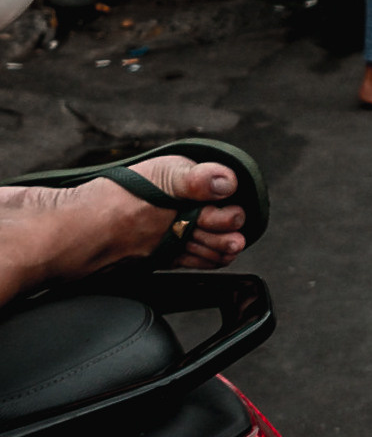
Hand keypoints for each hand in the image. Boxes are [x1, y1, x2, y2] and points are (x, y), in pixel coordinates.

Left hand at [0, 157, 247, 297]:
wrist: (77, 232)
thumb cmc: (115, 195)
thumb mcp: (162, 177)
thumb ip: (196, 179)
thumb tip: (228, 182)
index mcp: (188, 181)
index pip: (225, 196)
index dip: (229, 208)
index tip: (223, 216)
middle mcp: (184, 206)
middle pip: (222, 221)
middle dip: (227, 229)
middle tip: (226, 237)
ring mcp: (175, 231)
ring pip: (211, 241)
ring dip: (221, 246)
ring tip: (227, 249)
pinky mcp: (164, 253)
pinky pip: (195, 258)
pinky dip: (208, 259)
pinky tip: (215, 258)